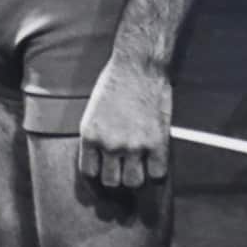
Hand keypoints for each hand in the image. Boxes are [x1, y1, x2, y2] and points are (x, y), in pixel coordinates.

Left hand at [78, 57, 172, 190]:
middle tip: (123, 169)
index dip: (97, 175)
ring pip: (134, 182)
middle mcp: (110, 144)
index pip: (89, 172)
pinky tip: (155, 161)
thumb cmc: (116, 80)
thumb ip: (96, 136)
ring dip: (137, 176)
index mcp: (90, 135)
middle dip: (117, 177)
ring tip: (139, 166)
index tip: (104, 173)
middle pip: (111, 182)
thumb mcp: (93, 110)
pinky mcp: (157, 142)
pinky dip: (157, 171)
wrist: (139, 64)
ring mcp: (134, 145)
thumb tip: (101, 157)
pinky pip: (157, 173)